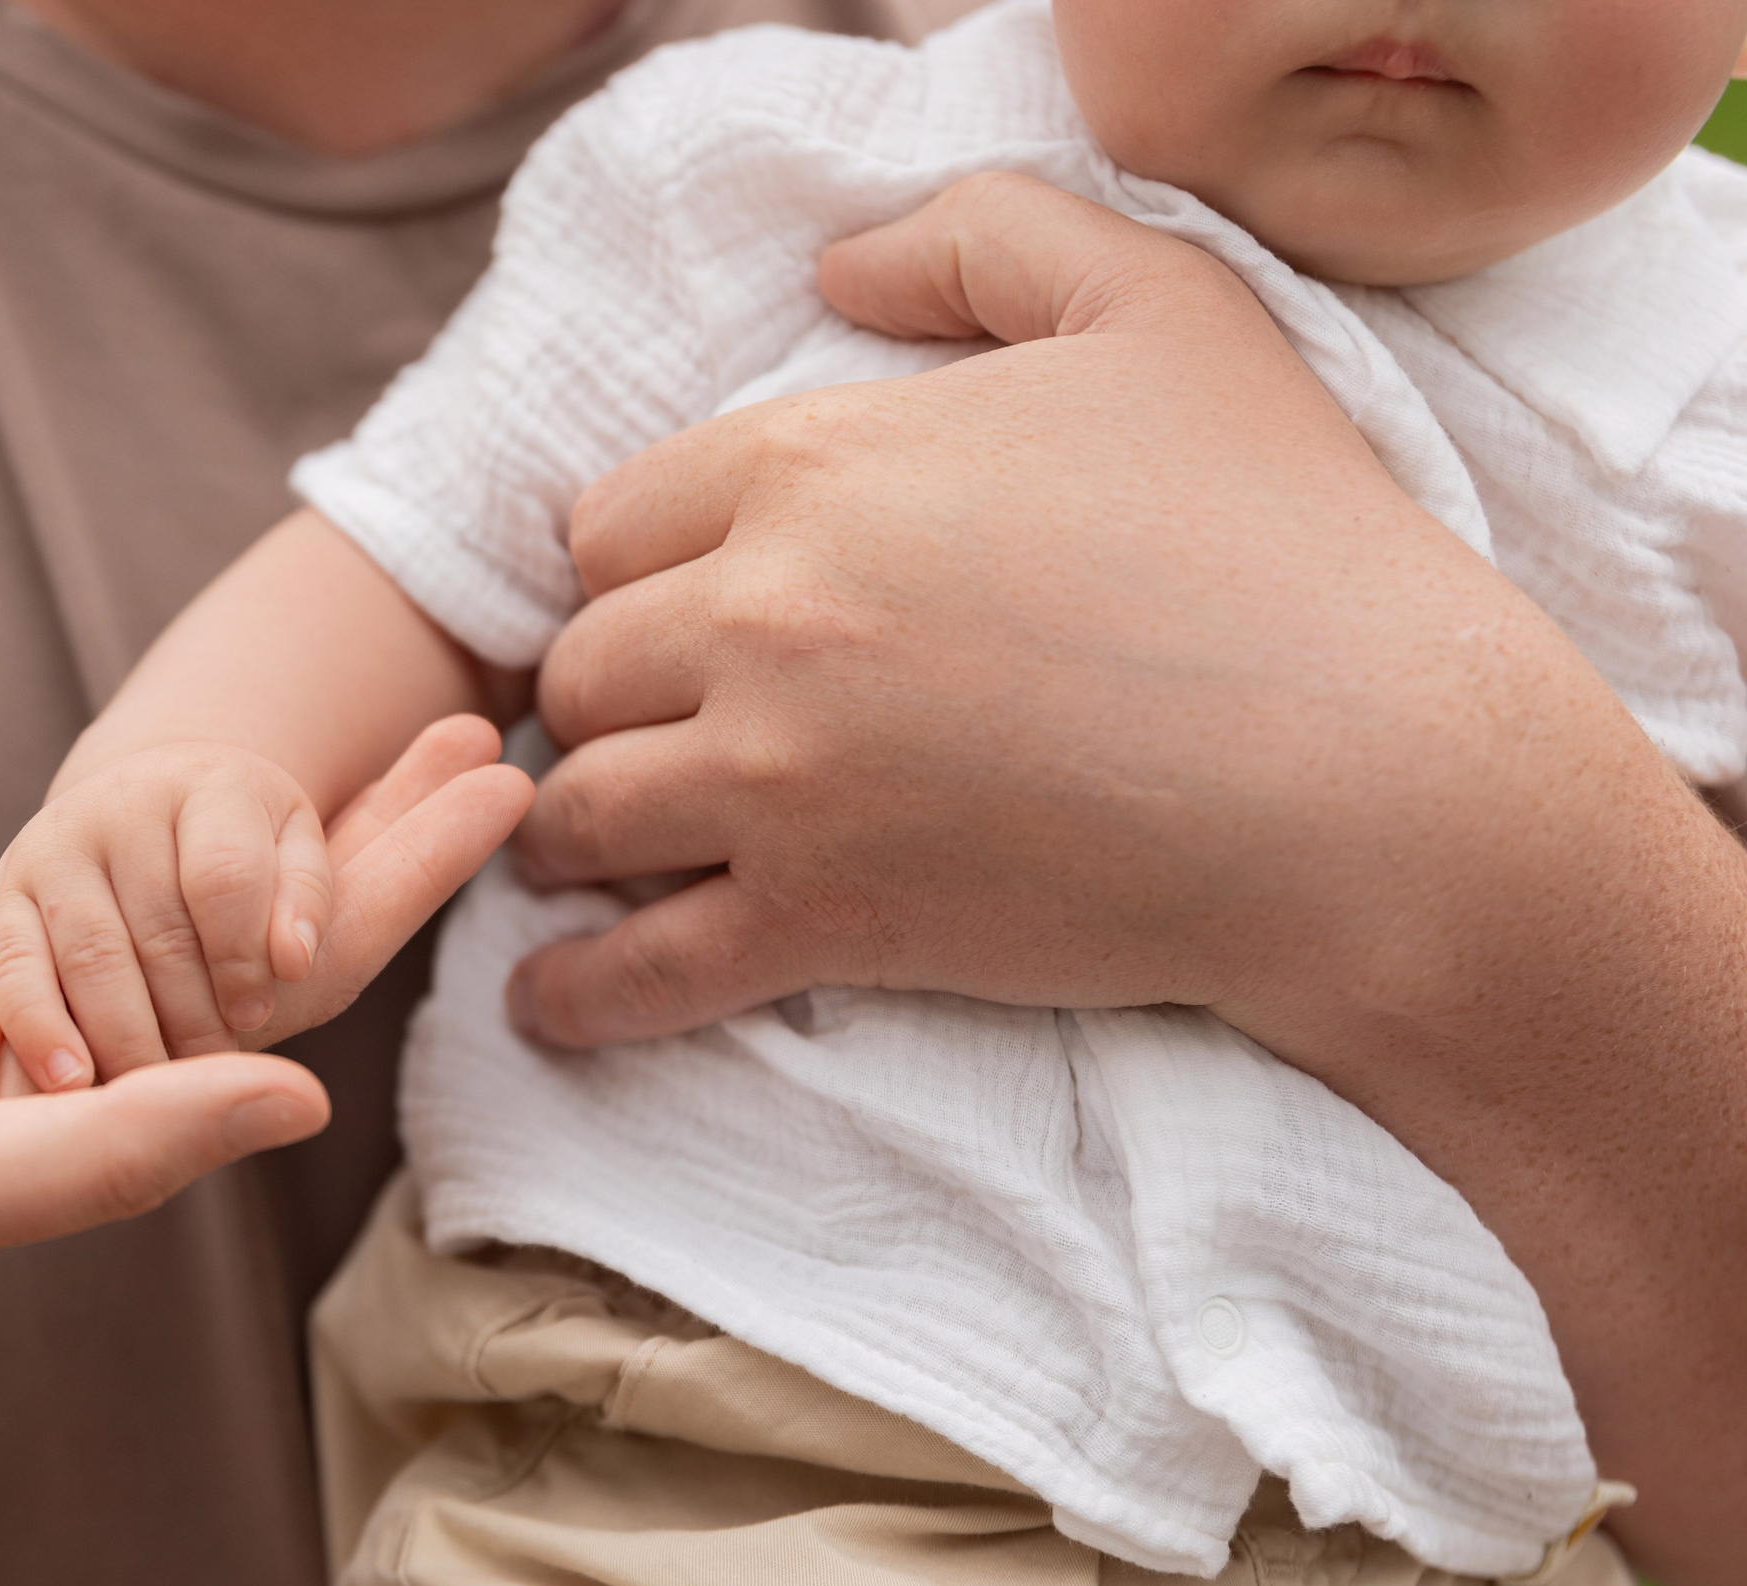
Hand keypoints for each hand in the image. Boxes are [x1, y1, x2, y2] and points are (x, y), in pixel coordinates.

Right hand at [0, 717, 525, 1428]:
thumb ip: (128, 1140)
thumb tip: (309, 1092)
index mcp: (124, 1119)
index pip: (304, 981)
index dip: (404, 879)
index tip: (506, 783)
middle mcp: (112, 1074)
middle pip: (282, 935)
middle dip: (386, 836)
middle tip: (489, 728)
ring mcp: (53, 1029)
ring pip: (214, 913)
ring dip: (308, 829)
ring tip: (396, 741)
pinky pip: (128, 908)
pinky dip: (196, 848)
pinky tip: (236, 808)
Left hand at [510, 173, 1746, 1585]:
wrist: (1378, 777)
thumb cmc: (1285, 535)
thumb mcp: (1158, 306)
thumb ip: (981, 239)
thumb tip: (833, 264)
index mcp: (812, 464)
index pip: (610, 524)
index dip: (635, 569)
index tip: (674, 609)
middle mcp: (765, 616)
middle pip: (577, 667)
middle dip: (604, 698)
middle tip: (648, 730)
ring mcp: (781, 781)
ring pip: (576, 812)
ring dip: (569, 833)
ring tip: (590, 854)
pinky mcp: (825, 922)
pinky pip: (635, 971)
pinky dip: (575, 995)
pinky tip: (551, 1002)